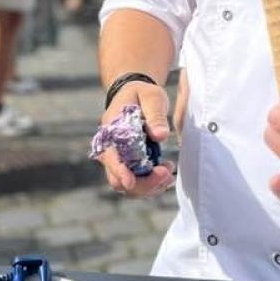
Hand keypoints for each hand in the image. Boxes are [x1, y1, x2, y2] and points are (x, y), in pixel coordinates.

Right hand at [96, 81, 175, 198]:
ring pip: (129, 186)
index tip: (131, 181)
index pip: (110, 157)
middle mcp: (110, 150)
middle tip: (166, 174)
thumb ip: (155, 115)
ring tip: (169, 172)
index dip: (119, 171)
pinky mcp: (130, 165)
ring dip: (150, 186)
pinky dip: (152, 184)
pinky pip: (137, 183)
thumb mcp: (151, 97)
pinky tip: (166, 174)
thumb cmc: (142, 94)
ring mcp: (119, 160)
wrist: (136, 95)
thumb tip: (161, 136)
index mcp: (110, 131)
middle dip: (142, 184)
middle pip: (118, 180)